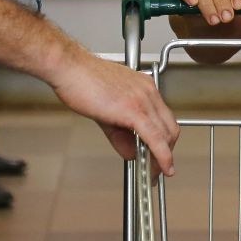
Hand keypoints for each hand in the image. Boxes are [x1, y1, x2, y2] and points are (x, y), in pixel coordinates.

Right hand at [49, 50, 179, 175]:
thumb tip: (131, 154)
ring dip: (162, 158)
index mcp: (145, 88)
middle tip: (157, 169)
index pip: (165, 119)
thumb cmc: (83, 81)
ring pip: (165, 135)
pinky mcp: (133, 110)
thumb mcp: (106, 112)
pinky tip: (161, 167)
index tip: (161, 156)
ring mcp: (143, 100)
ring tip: (153, 173)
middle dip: (167, 152)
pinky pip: (154, 137)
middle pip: (170, 128)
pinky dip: (162, 155)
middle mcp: (149, 92)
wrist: (70, 68)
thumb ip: (121, 135)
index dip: (165, 141)